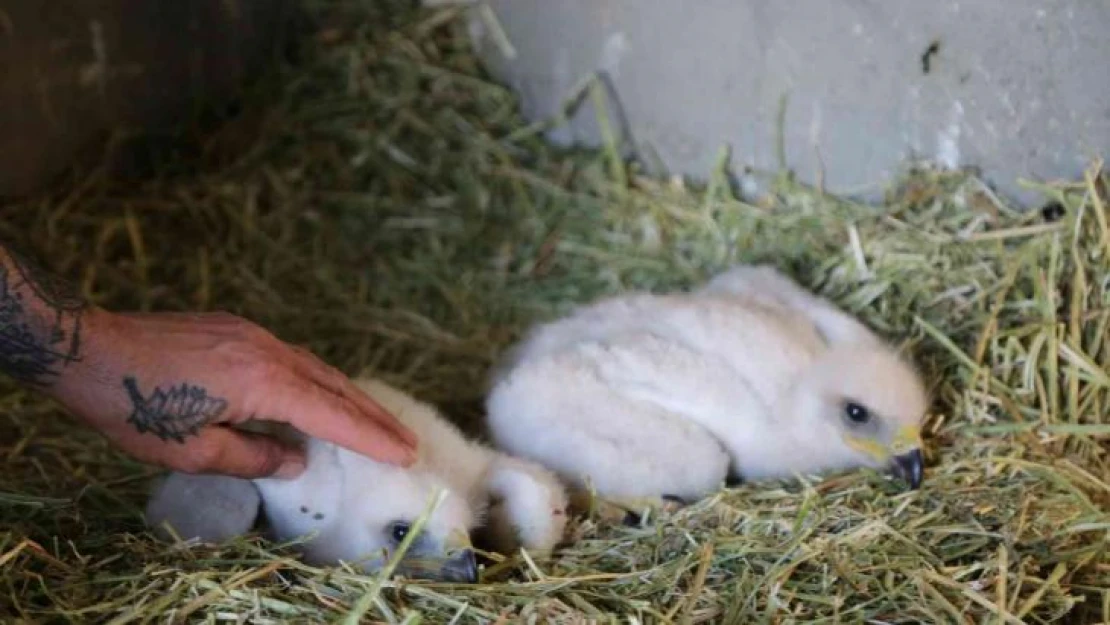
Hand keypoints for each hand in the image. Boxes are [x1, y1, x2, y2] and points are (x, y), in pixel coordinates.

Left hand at [50, 309, 418, 478]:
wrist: (88, 346)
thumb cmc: (134, 406)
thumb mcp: (192, 450)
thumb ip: (252, 457)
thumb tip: (293, 460)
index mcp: (263, 383)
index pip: (332, 415)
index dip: (371, 437)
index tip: (405, 453)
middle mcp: (269, 352)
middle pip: (335, 387)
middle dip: (374, 416)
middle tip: (408, 441)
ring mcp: (254, 335)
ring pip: (316, 368)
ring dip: (349, 397)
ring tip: (375, 422)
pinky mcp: (238, 330)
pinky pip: (293, 357)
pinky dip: (319, 380)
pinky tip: (321, 394)